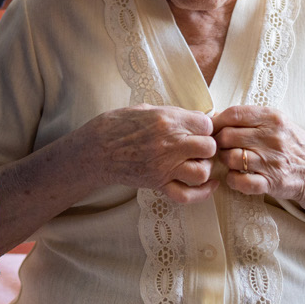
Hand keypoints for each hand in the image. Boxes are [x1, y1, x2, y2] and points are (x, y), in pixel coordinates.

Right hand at [80, 104, 218, 203]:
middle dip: (208, 146)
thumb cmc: (117, 125)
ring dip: (204, 167)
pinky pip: (187, 195)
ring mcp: (163, 166)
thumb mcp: (145, 109)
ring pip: (202, 171)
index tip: (200, 128)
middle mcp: (168, 143)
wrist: (95, 149)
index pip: (205, 123)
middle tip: (200, 145)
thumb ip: (171, 114)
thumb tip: (193, 119)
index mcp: (166, 120)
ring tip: (197, 162)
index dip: (206, 126)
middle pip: (209, 147)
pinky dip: (202, 193)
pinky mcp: (157, 183)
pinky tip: (209, 185)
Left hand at [211, 105, 304, 203]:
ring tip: (230, 161)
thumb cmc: (292, 144)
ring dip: (225, 161)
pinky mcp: (272, 182)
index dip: (217, 121)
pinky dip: (233, 180)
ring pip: (230, 158)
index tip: (212, 128)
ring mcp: (272, 161)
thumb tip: (215, 116)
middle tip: (221, 147)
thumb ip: (250, 118)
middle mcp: (272, 138)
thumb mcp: (277, 122)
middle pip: (227, 136)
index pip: (234, 114)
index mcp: (272, 118)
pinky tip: (236, 177)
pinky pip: (241, 182)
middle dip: (219, 142)